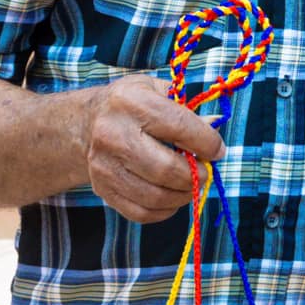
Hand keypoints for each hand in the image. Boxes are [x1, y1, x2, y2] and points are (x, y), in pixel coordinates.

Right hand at [81, 74, 224, 222]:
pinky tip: (173, 196)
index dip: (207, 142)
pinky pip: (141, 212)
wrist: (86, 123)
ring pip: (155, 195)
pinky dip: (165, 210)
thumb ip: (188, 110)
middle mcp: (112, 134)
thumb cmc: (133, 105)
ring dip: (183, 195)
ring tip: (191, 184)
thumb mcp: (159, 91)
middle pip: (166, 169)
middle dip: (196, 175)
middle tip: (205, 171)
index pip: (179, 126)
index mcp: (131, 102)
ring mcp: (103, 165)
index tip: (217, 150)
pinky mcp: (101, 188)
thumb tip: (216, 124)